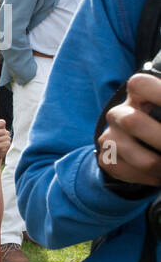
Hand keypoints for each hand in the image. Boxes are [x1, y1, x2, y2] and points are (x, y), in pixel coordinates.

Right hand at [98, 72, 160, 186]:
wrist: (140, 144)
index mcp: (139, 94)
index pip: (140, 84)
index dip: (157, 94)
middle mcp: (119, 113)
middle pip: (132, 121)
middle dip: (159, 138)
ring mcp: (109, 136)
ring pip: (131, 153)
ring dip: (158, 165)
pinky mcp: (105, 157)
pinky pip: (120, 169)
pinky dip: (146, 177)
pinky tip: (159, 175)